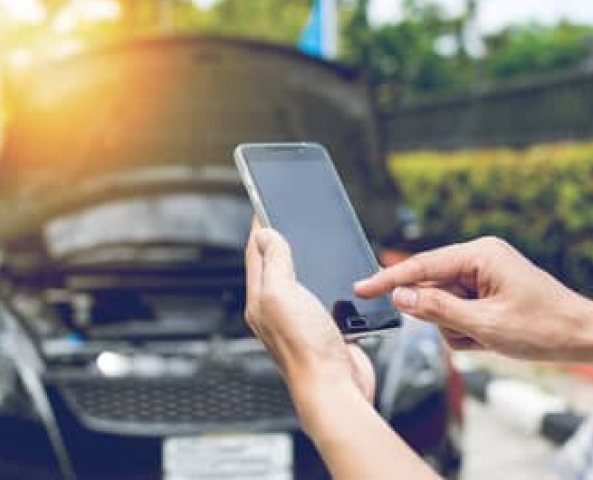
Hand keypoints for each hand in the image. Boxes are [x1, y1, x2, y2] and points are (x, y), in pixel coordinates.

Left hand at [244, 223, 374, 425]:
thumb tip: (266, 234)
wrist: (335, 388)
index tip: (264, 204)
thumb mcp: (282, 294)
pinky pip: (323, 297)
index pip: (256, 254)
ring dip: (306, 261)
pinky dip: (328, 282)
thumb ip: (274, 262)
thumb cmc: (306, 348)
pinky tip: (335, 276)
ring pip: (302, 281)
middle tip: (286, 217)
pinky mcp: (325, 328)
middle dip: (282, 241)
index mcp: (261, 300)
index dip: (261, 227)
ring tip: (308, 241)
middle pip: (277, 266)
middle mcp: (278, 309)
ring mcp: (301, 319)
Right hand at [355, 237, 592, 362]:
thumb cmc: (543, 327)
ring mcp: (484, 275)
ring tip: (489, 338)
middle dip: (443, 317)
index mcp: (480, 254)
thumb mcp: (485, 324)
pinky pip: (459, 313)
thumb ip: (437, 310)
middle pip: (432, 288)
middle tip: (470, 332)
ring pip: (443, 305)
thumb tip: (401, 297)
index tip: (360, 289)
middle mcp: (480, 258)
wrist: (584, 337)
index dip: (388, 280)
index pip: (421, 267)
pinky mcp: (488, 292)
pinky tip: (492, 338)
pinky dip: (468, 331)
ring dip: (458, 329)